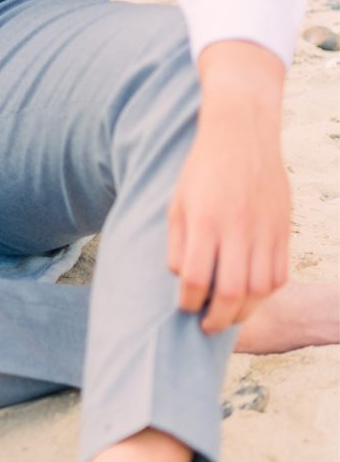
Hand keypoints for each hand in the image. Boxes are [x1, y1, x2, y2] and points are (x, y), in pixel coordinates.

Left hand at [168, 41, 289, 334]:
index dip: (188, 302)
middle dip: (217, 319)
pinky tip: (252, 294)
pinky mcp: (282, 228)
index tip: (184, 307)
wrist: (241, 135)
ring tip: (229, 315)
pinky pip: (280, 274)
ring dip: (244, 310)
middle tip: (207, 327)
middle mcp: (236, 229)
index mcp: (205, 221)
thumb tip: (181, 280)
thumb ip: (178, 243)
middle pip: (232, 292)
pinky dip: (266, 292)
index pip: (196, 278)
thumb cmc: (202, 170)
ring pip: (260, 289)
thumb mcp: (178, 202)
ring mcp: (264, 230)